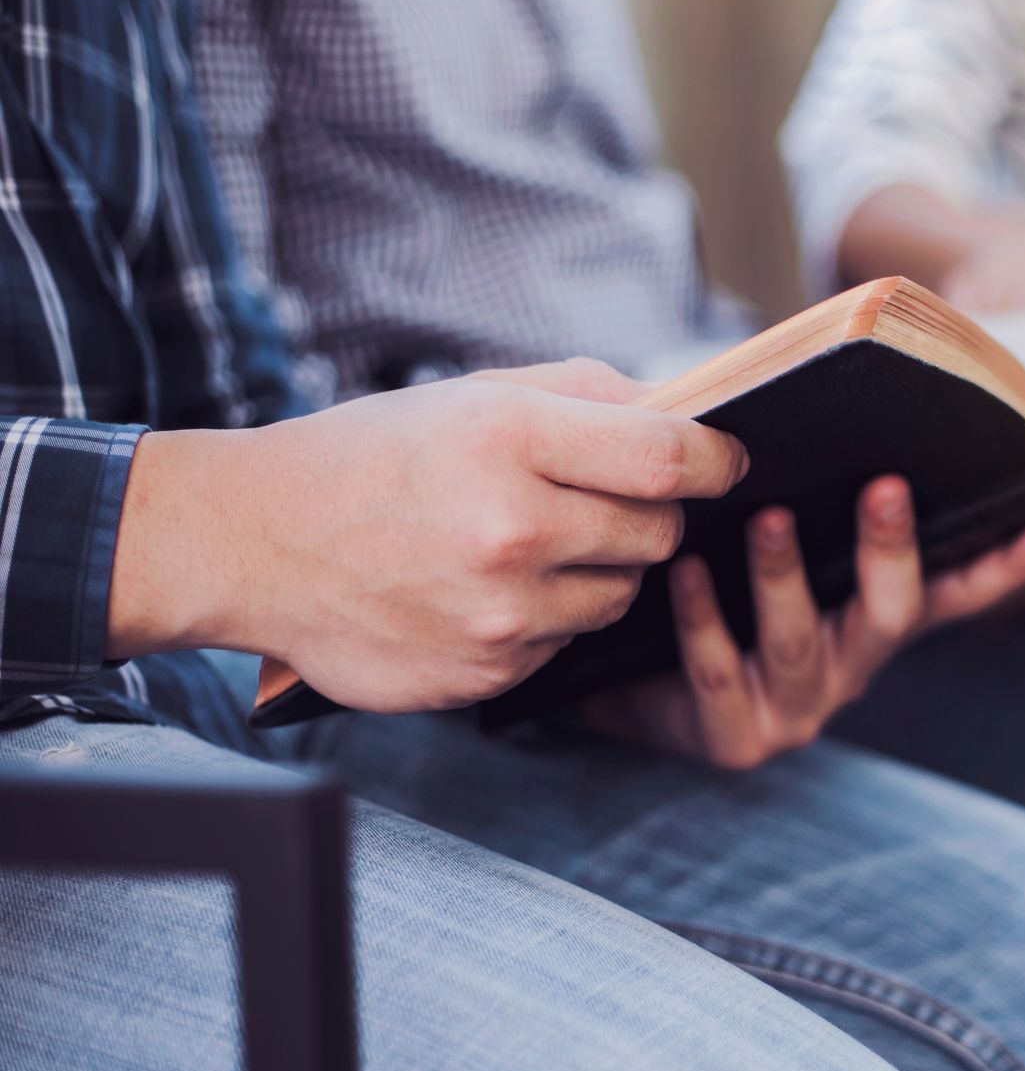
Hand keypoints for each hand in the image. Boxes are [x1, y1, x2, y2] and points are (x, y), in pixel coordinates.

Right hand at [108, 358, 747, 713]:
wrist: (253, 542)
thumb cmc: (372, 457)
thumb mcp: (476, 396)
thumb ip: (590, 397)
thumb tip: (689, 415)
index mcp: (513, 440)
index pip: (670, 458)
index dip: (715, 460)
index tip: (725, 462)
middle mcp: (510, 529)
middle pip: (657, 532)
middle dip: (649, 515)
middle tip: (603, 502)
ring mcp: (497, 612)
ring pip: (621, 595)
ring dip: (600, 572)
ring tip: (532, 546)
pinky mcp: (485, 674)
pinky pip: (565, 643)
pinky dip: (547, 619)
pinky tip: (488, 592)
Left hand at [580, 476, 1024, 769]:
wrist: (624, 682)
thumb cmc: (705, 588)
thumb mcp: (762, 541)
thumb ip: (797, 489)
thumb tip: (803, 392)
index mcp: (871, 621)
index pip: (955, 593)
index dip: (1008, 564)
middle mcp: (850, 669)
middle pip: (891, 615)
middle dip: (889, 549)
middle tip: (885, 485)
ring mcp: (796, 710)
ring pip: (802, 642)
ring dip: (785, 577)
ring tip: (767, 518)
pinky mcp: (734, 738)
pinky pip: (718, 669)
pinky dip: (701, 615)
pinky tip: (681, 567)